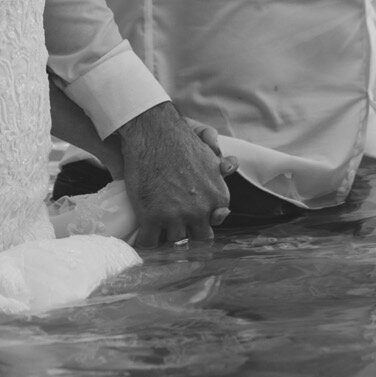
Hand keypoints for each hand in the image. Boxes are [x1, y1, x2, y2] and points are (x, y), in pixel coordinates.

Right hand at [113, 102, 233, 247]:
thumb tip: (232, 168)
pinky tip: (143, 238)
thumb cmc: (181, 141)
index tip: (190, 225)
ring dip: (166, 239)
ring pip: (174, 242)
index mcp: (218, 198)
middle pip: (197, 239)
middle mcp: (200, 211)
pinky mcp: (151, 217)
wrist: (153, 133)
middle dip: (187, 236)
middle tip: (175, 230)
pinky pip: (149, 243)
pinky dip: (145, 243)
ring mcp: (176, 216)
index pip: (213, 225)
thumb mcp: (210, 156)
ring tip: (158, 233)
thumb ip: (222, 170)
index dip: (200, 225)